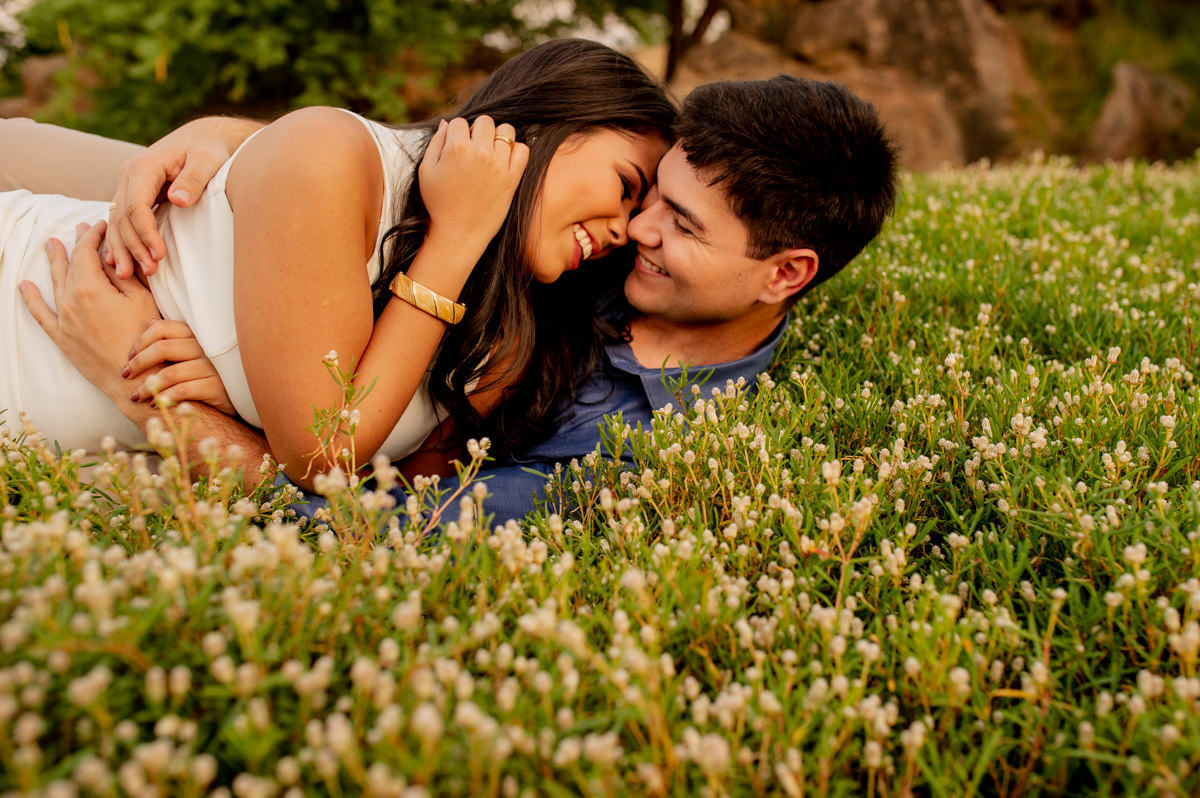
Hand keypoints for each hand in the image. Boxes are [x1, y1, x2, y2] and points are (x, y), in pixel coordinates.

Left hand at [19, 221, 160, 396]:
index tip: (100, 226)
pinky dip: (31, 299)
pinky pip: (40, 314)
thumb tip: (110, 257)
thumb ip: (122, 275)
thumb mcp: (141, 299)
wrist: (135, 376)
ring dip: (54, 262)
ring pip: (55, 283)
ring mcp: (64, 319)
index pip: (87, 252)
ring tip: (51, 245)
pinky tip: (25, 287)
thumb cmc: (144, 338)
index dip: (93, 236)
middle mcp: (72, 300)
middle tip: (79, 228)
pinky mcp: (61, 336)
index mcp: (91, 287)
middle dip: (76, 244)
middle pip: (71, 264)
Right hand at [105, 117, 262, 278]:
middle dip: (134, 246)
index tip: (159, 254)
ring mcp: (128, 186)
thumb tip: (178, 200)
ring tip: (131, 274)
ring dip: (123, 249)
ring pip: (117, 222)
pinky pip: (121, 222)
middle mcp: (129, 176)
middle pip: (122, 217)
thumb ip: (194, 179)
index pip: (136, 206)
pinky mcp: (132, 195)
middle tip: (150, 271)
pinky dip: (120, 242)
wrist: (202, 139)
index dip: (146, 233)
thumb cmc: (208, 150)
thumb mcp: (207, 160)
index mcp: (144, 166)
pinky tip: (120, 263)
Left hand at [125, 319, 235, 414]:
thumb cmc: (203, 377)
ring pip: (171, 372)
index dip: (141, 341)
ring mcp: (212, 367)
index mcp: (194, 336)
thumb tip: (151, 322)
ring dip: (147, 386)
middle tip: (125, 376)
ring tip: (136, 397)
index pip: (162, 328)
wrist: (232, 401)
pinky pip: (184, 390)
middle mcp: (204, 348)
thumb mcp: (188, 356)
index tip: (129, 357)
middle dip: (139, 363)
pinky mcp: (217, 387)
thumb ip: (171, 340)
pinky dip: (165, 397)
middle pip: (163, 348)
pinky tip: (155, 403)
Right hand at [418, 115, 528, 254]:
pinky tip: (505, 160)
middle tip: (473, 149)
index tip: (456, 148)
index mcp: (456, 148)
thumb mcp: (426, 171)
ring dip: (498, 138)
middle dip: (477, 131)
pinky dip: (516, 151)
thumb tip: (446, 123)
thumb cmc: (438, 203)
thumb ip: (435, 143)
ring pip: (506, 131)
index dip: (456, 133)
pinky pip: (523, 150)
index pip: (459, 122)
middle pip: (485, 121)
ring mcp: (498, 164)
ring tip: (490, 153)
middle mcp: (480, 152)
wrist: (458, 233)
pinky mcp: (512, 178)